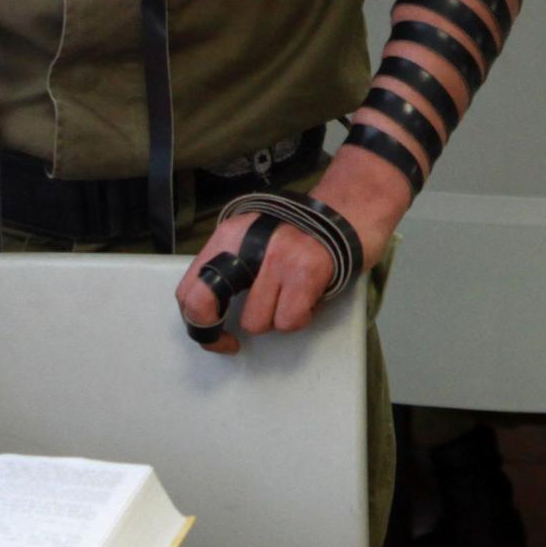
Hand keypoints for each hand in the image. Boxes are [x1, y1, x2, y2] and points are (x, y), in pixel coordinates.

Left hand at [174, 147, 408, 354]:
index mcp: (230, 235)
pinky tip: (311, 296)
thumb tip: (215, 310)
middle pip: (207, 305)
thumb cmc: (307, 230)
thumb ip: (236, 266)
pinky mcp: (305, 271)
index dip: (195, 322)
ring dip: (277, 318)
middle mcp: (247, 244)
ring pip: (256, 321)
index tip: (213, 334)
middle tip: (233, 340)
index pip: (189, 287)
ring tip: (294, 297)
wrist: (356, 205)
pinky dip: (302, 317)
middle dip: (217, 332)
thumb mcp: (259, 238)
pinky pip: (289, 320)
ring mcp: (276, 257)